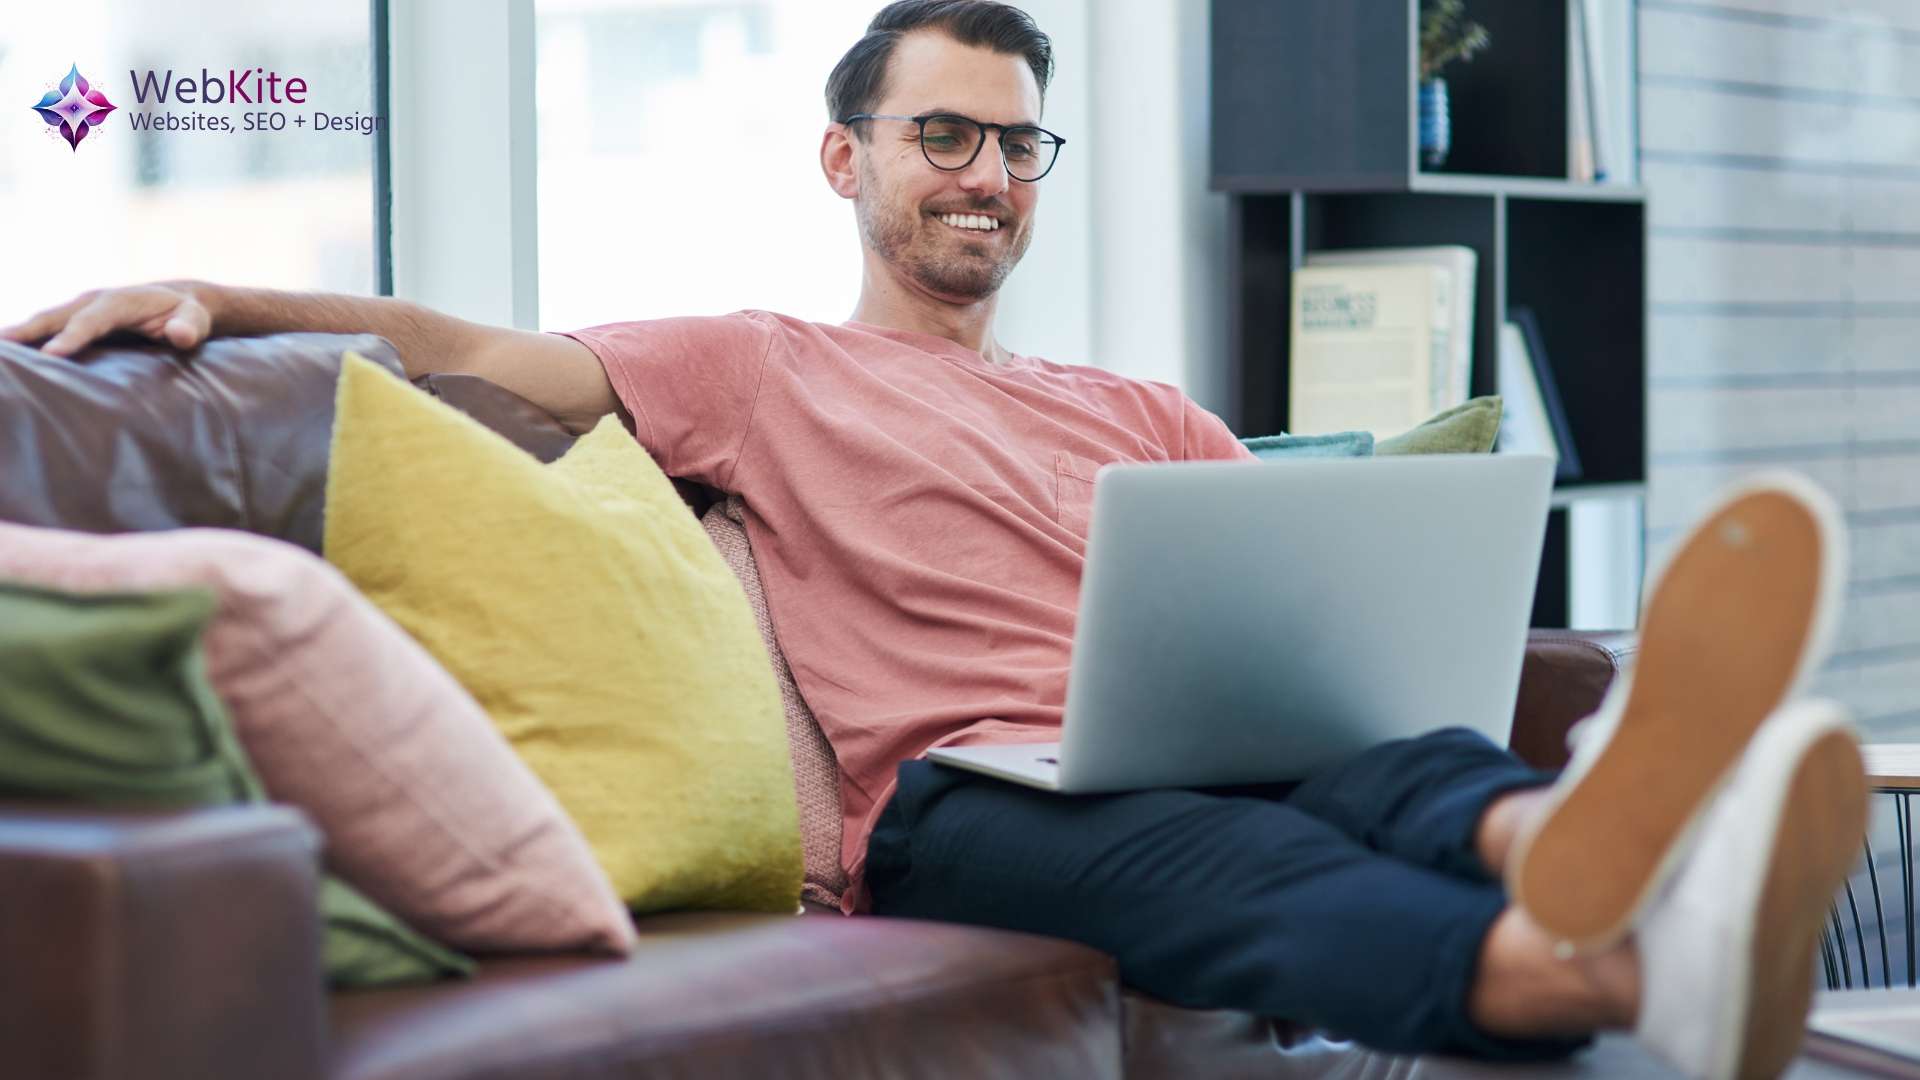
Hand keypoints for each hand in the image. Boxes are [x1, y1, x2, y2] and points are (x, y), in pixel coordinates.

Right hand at [0, 282, 213, 357]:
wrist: (178, 302)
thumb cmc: (187, 316)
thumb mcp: (196, 321)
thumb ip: (189, 328)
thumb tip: (180, 335)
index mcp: (119, 302)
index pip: (91, 320)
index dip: (72, 337)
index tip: (51, 355)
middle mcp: (92, 301)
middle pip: (55, 317)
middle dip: (27, 331)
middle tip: (3, 347)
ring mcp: (79, 309)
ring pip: (43, 321)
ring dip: (18, 335)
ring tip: (0, 353)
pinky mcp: (73, 319)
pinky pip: (45, 329)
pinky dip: (25, 339)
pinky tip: (10, 357)